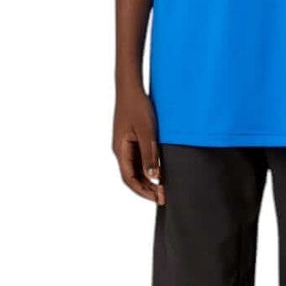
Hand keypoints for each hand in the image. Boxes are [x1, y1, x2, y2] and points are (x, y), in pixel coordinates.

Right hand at [112, 86, 164, 204]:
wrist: (130, 87)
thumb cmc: (138, 107)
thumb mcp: (147, 132)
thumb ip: (150, 154)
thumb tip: (154, 177)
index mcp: (121, 150)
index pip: (130, 179)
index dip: (143, 191)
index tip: (158, 198)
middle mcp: (121, 150)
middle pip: (132, 177)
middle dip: (147, 189)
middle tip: (164, 196)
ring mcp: (126, 145)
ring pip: (136, 169)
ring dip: (148, 179)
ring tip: (164, 186)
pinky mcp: (132, 139)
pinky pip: (139, 158)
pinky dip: (149, 167)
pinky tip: (161, 170)